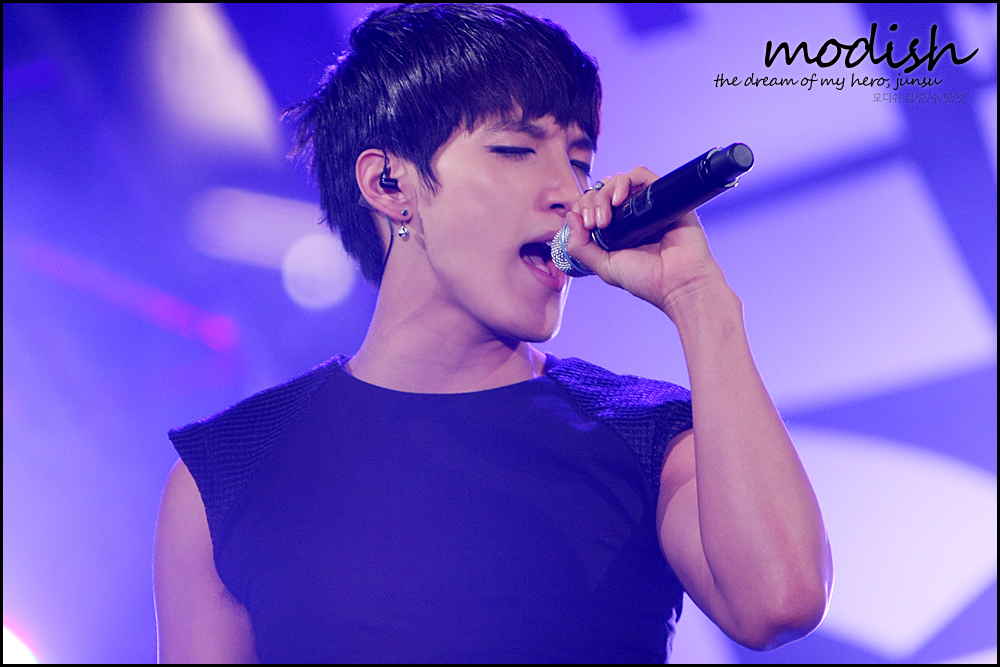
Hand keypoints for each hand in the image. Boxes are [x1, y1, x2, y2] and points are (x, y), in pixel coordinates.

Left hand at [565, 166, 729, 318]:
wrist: (679, 282)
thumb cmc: (646, 279)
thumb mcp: (604, 266)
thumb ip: (581, 246)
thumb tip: (570, 216)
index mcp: (616, 230)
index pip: (591, 206)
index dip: (582, 209)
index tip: (585, 227)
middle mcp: (630, 215)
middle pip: (601, 191)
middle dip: (591, 203)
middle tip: (594, 224)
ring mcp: (646, 205)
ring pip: (618, 181)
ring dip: (604, 194)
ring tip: (605, 217)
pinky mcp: (663, 196)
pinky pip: (641, 175)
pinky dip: (625, 181)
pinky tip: (619, 199)